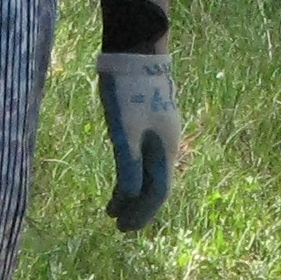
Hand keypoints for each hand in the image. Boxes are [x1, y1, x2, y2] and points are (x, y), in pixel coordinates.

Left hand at [94, 52, 179, 232]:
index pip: (158, 192)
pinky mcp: (148, 122)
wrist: (136, 50)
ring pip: (148, 172)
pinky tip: (120, 178)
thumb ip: (128, 165)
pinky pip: (143, 157)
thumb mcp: (125, 130)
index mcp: (165, 149)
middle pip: (155, 185)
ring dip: (132, 192)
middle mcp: (167, 145)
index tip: (123, 229)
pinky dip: (131, 172)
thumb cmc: (129, 91)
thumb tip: (130, 197)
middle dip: (137, 207)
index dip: (141, 213)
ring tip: (113, 209)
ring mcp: (159, 133)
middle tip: (118, 225)